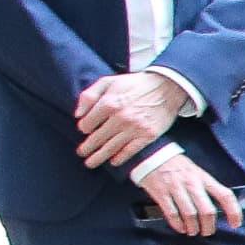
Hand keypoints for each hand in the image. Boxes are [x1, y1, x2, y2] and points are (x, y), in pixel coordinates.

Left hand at [74, 69, 189, 166]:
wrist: (167, 87)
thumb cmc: (135, 84)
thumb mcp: (108, 82)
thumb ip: (89, 95)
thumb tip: (77, 114)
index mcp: (108, 103)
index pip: (87, 124)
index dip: (83, 128)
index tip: (85, 130)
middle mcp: (120, 118)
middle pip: (97, 138)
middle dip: (87, 148)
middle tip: (82, 153)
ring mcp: (135, 128)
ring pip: (111, 147)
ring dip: (99, 157)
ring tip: (91, 163)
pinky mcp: (148, 135)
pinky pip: (130, 151)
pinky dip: (120, 158)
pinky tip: (113, 162)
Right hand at [133, 149, 239, 234]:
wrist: (152, 154)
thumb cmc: (178, 166)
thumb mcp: (197, 172)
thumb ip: (207, 187)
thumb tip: (220, 207)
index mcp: (204, 178)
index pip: (225, 195)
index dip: (234, 212)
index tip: (236, 224)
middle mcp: (192, 183)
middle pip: (207, 210)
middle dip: (209, 226)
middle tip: (207, 232)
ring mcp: (176, 188)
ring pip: (190, 214)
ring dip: (193, 227)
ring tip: (193, 231)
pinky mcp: (161, 193)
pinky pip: (172, 213)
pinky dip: (177, 224)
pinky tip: (180, 228)